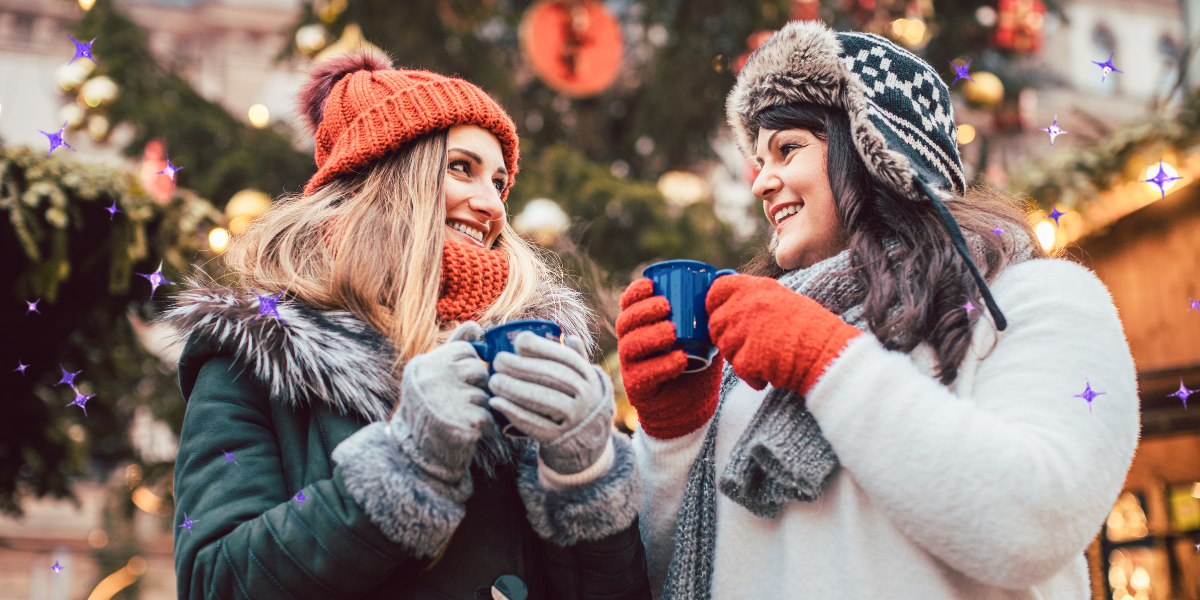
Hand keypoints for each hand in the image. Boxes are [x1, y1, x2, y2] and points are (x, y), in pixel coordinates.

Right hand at [391, 321, 493, 483]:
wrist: (415, 454)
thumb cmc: (429, 408)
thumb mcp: (434, 373)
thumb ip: (455, 347)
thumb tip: (476, 325)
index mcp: (426, 364)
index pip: (466, 350)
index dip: (468, 368)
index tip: (455, 382)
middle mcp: (433, 378)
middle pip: (479, 371)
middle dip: (476, 388)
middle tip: (457, 402)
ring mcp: (447, 400)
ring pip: (485, 395)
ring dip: (479, 409)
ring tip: (458, 418)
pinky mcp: (463, 423)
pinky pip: (489, 417)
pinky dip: (484, 427)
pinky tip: (466, 431)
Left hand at [488, 333, 613, 474]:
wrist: (587, 441)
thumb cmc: (577, 401)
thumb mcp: (582, 380)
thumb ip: (575, 358)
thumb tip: (568, 336)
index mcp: (589, 377)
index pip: (567, 358)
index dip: (542, 348)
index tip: (519, 341)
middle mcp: (587, 397)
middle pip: (553, 377)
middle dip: (522, 367)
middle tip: (498, 361)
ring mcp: (575, 419)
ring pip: (544, 400)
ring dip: (515, 389)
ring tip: (493, 381)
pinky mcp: (559, 438)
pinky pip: (535, 424)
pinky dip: (513, 412)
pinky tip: (496, 402)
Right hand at [615, 278, 722, 438]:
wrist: (692, 405)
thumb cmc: (696, 363)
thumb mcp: (703, 335)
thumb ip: (708, 311)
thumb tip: (726, 278)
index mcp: (641, 326)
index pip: (628, 304)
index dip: (635, 292)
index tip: (651, 284)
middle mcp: (631, 344)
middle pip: (625, 323)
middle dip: (643, 311)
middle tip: (666, 306)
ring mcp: (631, 367)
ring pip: (631, 346)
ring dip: (651, 336)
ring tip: (672, 332)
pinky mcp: (638, 388)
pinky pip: (644, 375)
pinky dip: (662, 365)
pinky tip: (680, 359)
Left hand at [706, 274, 862, 394]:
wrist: (828, 352)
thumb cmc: (812, 328)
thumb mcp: (782, 299)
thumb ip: (755, 300)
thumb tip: (731, 307)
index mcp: (755, 287)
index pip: (717, 289)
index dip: (714, 304)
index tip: (721, 314)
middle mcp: (745, 305)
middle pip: (716, 323)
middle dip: (727, 337)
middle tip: (749, 346)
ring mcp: (743, 331)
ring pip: (724, 347)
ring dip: (740, 357)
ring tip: (765, 359)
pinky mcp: (746, 357)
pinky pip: (738, 368)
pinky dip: (752, 376)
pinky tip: (770, 373)